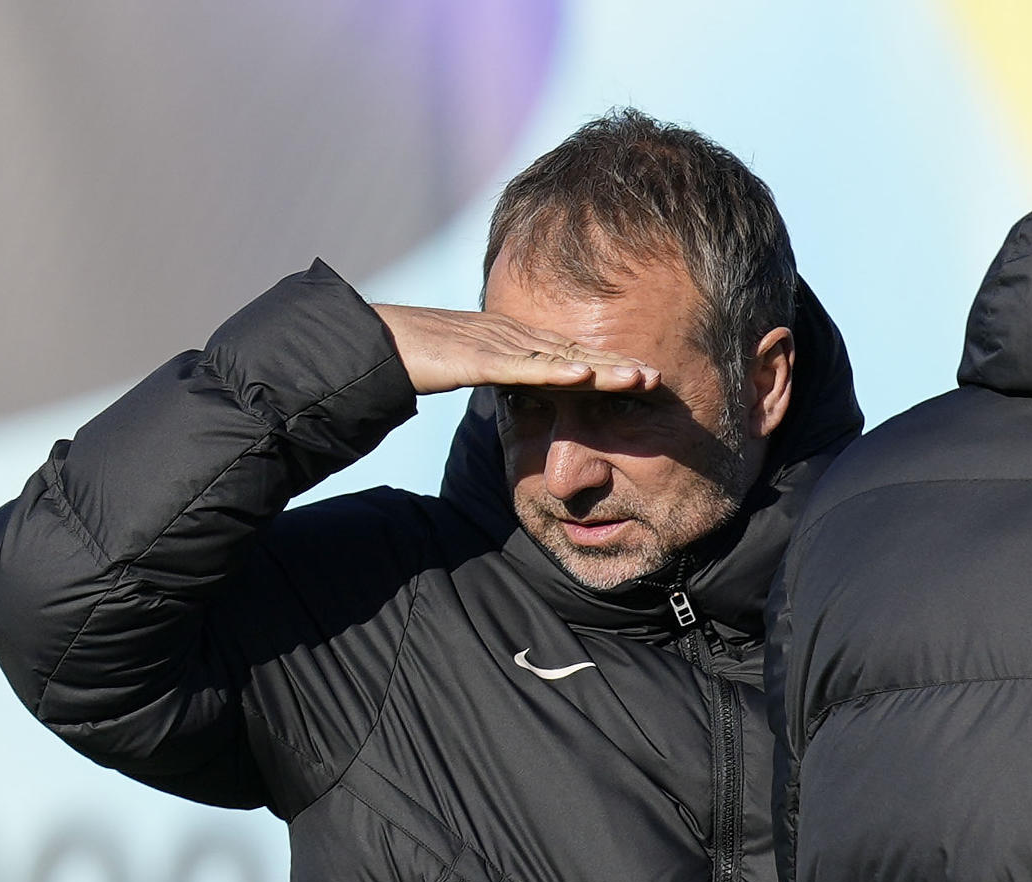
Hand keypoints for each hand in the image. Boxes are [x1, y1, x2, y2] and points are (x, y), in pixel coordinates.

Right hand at [372, 304, 659, 394]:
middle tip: (660, 378)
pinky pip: (522, 366)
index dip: (610, 364)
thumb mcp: (471, 367)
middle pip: (576, 352)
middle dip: (619, 365)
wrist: (370, 342)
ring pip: (559, 358)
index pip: (572, 353)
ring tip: (640, 378)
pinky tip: (583, 376)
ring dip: (602, 368)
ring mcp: (497, 343)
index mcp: (514, 339)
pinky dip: (554, 372)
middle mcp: (513, 335)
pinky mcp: (476, 357)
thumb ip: (501, 375)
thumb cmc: (417, 356)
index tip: (646, 377)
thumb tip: (526, 396)